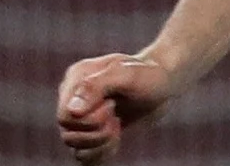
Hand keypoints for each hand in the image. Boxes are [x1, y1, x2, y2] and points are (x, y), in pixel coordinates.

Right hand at [56, 53, 176, 163]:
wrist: (164, 83)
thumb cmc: (148, 75)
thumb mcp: (127, 74)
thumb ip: (97, 86)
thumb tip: (73, 110)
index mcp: (76, 79)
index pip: (65, 116)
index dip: (89, 119)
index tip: (112, 104)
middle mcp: (72, 98)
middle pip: (68, 133)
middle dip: (98, 130)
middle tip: (116, 113)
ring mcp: (81, 116)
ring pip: (75, 147)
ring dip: (100, 142)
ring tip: (117, 124)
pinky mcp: (92, 132)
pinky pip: (84, 155)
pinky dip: (101, 152)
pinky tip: (116, 137)